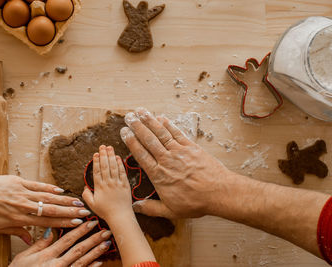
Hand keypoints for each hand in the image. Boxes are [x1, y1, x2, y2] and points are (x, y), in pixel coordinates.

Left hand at [0, 175, 90, 244]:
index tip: (76, 223)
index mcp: (18, 219)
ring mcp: (22, 192)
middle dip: (70, 211)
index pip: (46, 222)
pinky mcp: (18, 181)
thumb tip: (30, 239)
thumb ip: (17, 232)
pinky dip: (49, 188)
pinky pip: (37, 185)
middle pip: (51, 209)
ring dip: (64, 200)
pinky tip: (60, 190)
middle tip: (84, 212)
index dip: (63, 223)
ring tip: (78, 201)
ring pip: (47, 197)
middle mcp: (23, 206)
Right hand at [10, 221, 111, 266]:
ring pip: (82, 261)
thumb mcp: (24, 257)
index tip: (90, 221)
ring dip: (96, 251)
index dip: (80, 230)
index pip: (67, 239)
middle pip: (78, 249)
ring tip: (106, 242)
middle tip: (106, 230)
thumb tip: (50, 229)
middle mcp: (57, 264)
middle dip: (93, 239)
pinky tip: (100, 262)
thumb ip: (39, 243)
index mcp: (47, 255)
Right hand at [82, 145, 131, 221]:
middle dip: (103, 155)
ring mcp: (117, 183)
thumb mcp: (91, 205)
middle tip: (102, 146)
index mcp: (99, 187)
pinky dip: (120, 164)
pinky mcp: (125, 185)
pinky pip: (122, 172)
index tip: (95, 153)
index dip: (96, 161)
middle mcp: (108, 183)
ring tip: (110, 148)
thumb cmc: (105, 212)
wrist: (120, 217)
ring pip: (114, 167)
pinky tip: (118, 157)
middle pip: (105, 166)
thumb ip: (86, 195)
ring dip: (111, 156)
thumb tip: (85, 186)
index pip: (97, 171)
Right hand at [120, 107, 235, 218]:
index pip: (141, 154)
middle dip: (137, 127)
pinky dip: (168, 125)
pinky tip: (161, 118)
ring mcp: (179, 152)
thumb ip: (151, 208)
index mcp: (159, 175)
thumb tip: (134, 207)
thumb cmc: (195, 202)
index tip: (124, 132)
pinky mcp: (191, 147)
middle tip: (128, 117)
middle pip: (149, 140)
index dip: (131, 142)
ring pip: (161, 133)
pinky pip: (177, 133)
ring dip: (150, 121)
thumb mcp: (170, 211)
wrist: (218, 192)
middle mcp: (167, 160)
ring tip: (140, 111)